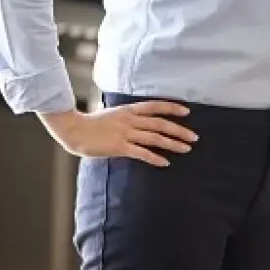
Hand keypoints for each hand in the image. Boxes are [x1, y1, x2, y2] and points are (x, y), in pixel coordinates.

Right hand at [40, 100, 197, 167]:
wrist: (74, 130)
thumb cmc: (92, 123)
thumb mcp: (114, 114)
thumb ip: (128, 117)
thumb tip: (142, 120)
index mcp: (129, 110)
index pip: (156, 106)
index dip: (172, 108)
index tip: (187, 112)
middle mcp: (130, 120)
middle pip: (160, 124)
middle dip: (180, 130)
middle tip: (195, 137)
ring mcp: (125, 133)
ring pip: (155, 138)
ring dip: (172, 143)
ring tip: (186, 148)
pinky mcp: (119, 147)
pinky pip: (141, 153)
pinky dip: (154, 158)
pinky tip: (165, 162)